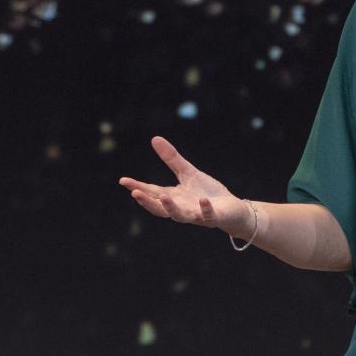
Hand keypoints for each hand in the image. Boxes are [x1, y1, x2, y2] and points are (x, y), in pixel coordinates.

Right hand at [118, 136, 251, 236]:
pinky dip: (205, 209)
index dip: (138, 187)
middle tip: (135, 193)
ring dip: (171, 207)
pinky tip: (203, 201)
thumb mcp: (188, 173)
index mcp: (174, 198)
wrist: (232, 209)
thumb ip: (171, 159)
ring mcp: (197, 215)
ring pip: (180, 216)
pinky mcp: (214, 217)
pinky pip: (208, 215)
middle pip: (160, 209)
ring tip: (163, 196)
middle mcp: (181, 209)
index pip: (152, 192)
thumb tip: (154, 138)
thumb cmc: (207, 193)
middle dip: (147, 202)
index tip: (123, 181)